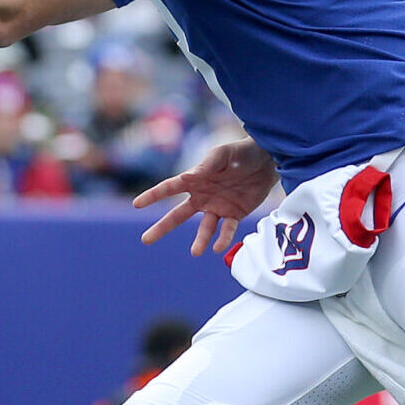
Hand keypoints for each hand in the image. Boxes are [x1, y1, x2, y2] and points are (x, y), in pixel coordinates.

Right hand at [134, 138, 276, 255]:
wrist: (267, 160)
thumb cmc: (240, 152)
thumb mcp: (222, 154)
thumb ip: (206, 165)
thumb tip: (187, 177)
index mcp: (194, 180)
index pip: (169, 188)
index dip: (153, 195)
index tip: (136, 203)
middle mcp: (202, 196)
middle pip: (178, 215)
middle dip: (162, 227)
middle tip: (145, 240)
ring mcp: (217, 207)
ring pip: (204, 228)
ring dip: (200, 241)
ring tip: (195, 252)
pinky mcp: (235, 214)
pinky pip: (227, 229)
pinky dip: (223, 238)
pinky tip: (218, 248)